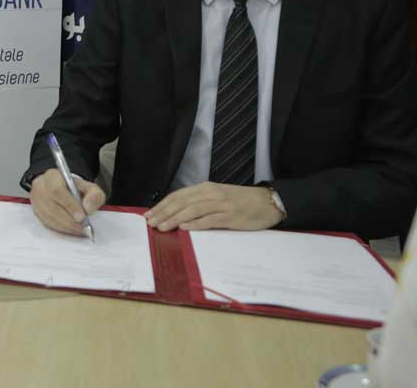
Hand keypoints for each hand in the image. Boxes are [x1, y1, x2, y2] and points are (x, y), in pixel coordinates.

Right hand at [29, 168, 105, 236]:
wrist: (63, 189)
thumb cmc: (74, 188)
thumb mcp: (89, 187)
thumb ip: (94, 195)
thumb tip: (88, 209)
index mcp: (52, 176)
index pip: (57, 190)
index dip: (69, 205)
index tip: (82, 216)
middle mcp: (40, 187)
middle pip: (52, 206)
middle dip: (69, 219)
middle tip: (83, 226)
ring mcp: (36, 201)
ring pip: (49, 217)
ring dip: (67, 226)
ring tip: (80, 229)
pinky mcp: (36, 212)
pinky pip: (48, 223)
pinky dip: (62, 229)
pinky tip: (72, 229)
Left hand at [145, 182, 282, 231]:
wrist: (268, 202)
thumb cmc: (241, 202)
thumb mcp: (217, 198)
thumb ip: (199, 203)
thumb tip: (176, 215)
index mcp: (205, 188)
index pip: (178, 196)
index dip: (161, 205)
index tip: (148, 215)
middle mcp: (211, 194)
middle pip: (181, 202)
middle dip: (163, 212)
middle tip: (150, 223)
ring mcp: (221, 204)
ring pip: (192, 210)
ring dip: (174, 218)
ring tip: (162, 227)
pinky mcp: (231, 216)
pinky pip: (210, 219)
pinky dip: (196, 224)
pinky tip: (184, 228)